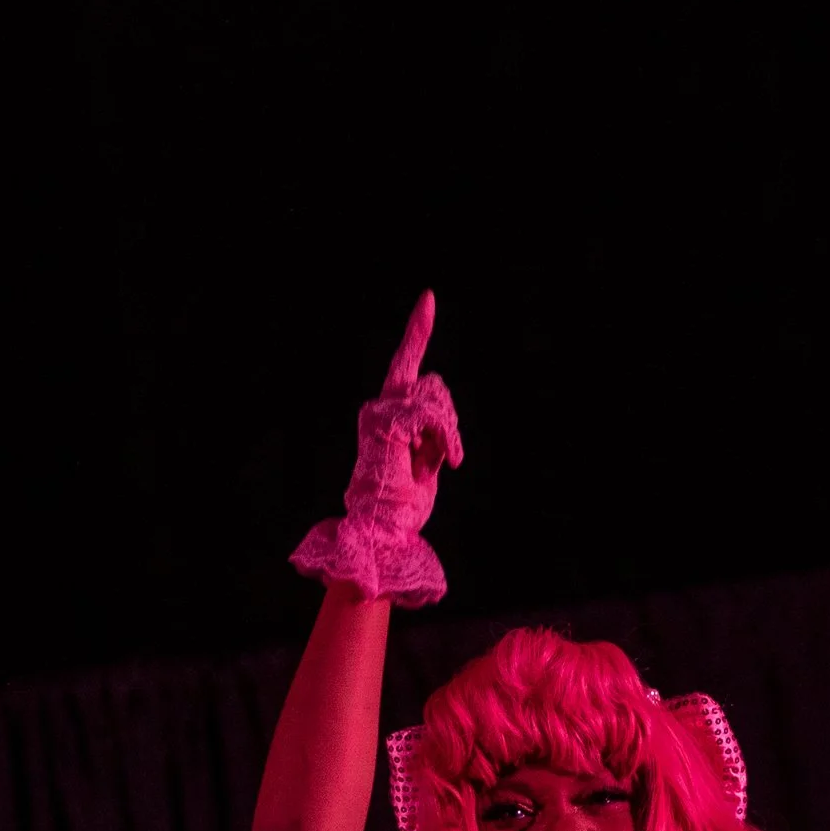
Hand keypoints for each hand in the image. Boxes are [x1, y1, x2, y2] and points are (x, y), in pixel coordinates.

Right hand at [291, 290, 463, 606]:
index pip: (406, 365)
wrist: (385, 532)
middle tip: (450, 458)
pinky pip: (433, 414)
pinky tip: (445, 462)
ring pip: (436, 399)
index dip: (417, 330)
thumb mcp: (428, 460)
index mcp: (388, 415)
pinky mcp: (388, 423)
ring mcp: (380, 414)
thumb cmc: (404, 506)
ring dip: (450, 434)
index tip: (428, 298)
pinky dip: (447, 439)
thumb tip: (440, 408)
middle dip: (451, 421)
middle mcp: (379, 408)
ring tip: (442, 465)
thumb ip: (432, 430)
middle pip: (435, 386)